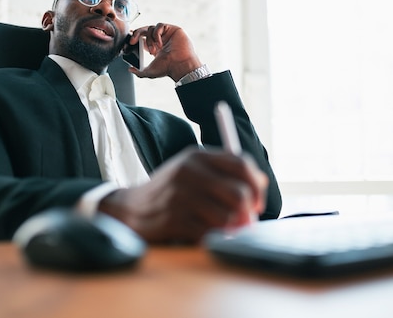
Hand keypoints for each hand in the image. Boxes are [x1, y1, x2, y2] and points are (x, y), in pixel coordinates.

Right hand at [98, 147, 268, 243]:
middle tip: (246, 220)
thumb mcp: (191, 169)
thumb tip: (261, 183)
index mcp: (196, 155)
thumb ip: (223, 171)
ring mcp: (180, 196)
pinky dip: (214, 237)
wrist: (131, 208)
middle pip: (239, 193)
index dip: (256, 184)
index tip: (257, 200)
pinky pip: (210, 233)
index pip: (240, 163)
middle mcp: (189, 172)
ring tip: (223, 227)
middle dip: (249, 212)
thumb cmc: (170, 190)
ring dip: (231, 227)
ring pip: (227, 217)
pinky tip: (206, 232)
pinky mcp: (174, 219)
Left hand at [125, 23, 202, 81]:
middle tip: (132, 42)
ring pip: (151, 28)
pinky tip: (160, 44)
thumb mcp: (149, 72)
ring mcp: (167, 34)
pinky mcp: (172, 29)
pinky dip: (156, 34)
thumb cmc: (167, 69)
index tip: (129, 41)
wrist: (180, 65)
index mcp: (155, 48)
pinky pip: (160, 25)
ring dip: (149, 39)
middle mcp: (161, 40)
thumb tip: (130, 69)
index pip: (143, 38)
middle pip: (144, 30)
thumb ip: (139, 72)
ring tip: (153, 50)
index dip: (135, 37)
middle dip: (136, 34)